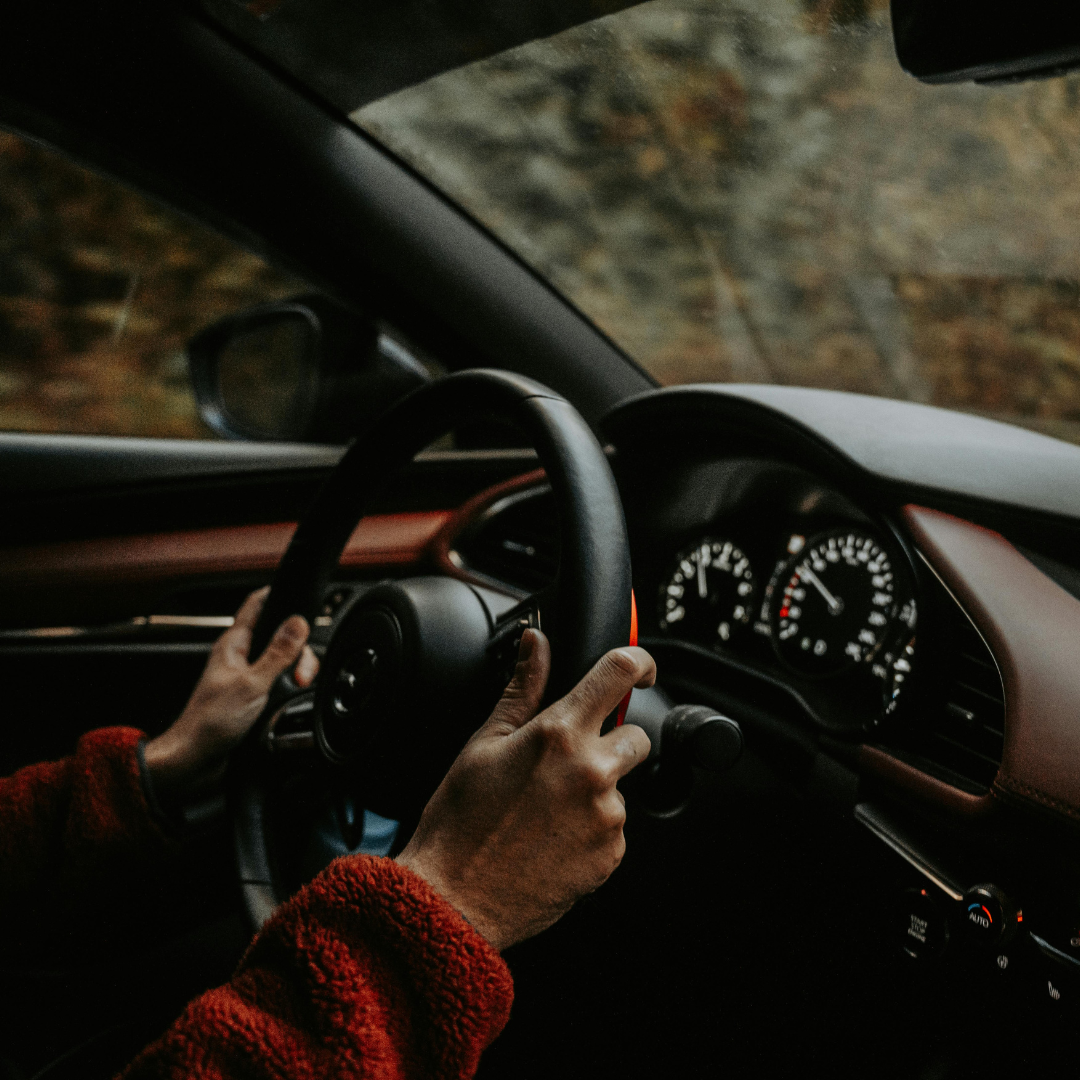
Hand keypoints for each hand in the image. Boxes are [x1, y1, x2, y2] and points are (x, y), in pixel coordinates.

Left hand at [143, 587, 318, 798]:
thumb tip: (298, 623)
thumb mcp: (252, 684)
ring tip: (296, 687)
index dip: (279, 595)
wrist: (195, 760)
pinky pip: (280, 683)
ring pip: (283, 661)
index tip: (302, 598)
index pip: (258, 605)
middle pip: (281, 636)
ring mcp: (247, 676)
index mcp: (233, 644)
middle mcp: (240, 656)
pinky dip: (290, 689)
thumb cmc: (209, 723)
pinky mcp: (253, 697)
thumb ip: (278, 653)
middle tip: (300, 673)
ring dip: (295, 672)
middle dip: (298, 651)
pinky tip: (290, 699)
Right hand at [396, 628, 654, 950]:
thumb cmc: (460, 822)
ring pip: (621, 786)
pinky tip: (553, 838)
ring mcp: (606, 816)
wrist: (455, 900)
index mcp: (558, 734)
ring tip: (546, 810)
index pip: (619, 673)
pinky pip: (614, 828)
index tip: (639, 669)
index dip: (638, 662)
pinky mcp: (611, 855)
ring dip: (596, 790)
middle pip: (637, 735)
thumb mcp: (484, 743)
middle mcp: (592, 771)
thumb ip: (522, 688)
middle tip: (566, 761)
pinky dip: (591, 828)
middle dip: (610, 740)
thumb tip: (536, 642)